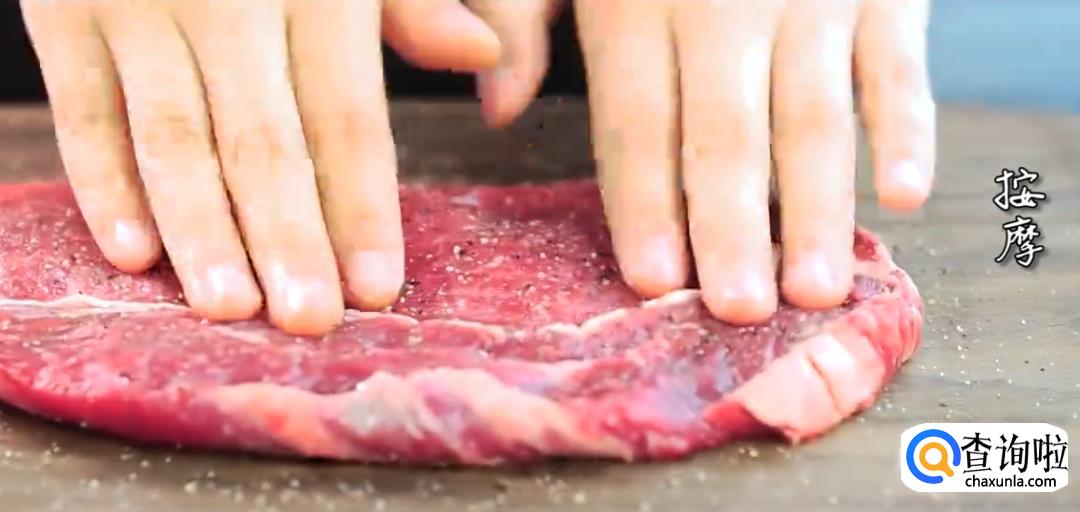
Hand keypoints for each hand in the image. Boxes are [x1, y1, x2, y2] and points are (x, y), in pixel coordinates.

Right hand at [22, 0, 500, 334]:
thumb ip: (409, 0)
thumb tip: (481, 56)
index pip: (346, 115)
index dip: (362, 206)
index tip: (378, 289)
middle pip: (264, 140)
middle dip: (288, 237)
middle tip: (309, 321)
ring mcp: (140, 1)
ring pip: (175, 136)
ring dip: (200, 229)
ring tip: (229, 307)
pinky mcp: (62, 6)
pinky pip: (83, 105)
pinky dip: (103, 180)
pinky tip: (132, 252)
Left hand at [472, 0, 934, 323]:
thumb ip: (520, 16)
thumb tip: (496, 110)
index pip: (637, 119)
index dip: (644, 201)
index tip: (651, 278)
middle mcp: (721, 3)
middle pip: (724, 132)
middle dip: (730, 224)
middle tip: (740, 308)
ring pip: (811, 113)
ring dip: (814, 204)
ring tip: (813, 288)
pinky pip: (896, 64)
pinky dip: (907, 126)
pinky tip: (905, 194)